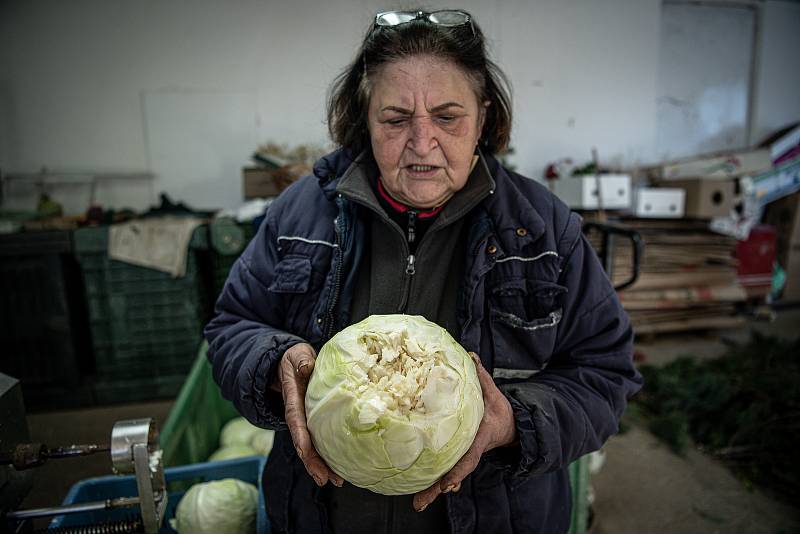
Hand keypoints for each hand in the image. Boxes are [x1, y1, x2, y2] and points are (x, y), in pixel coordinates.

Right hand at [277, 343, 343, 487]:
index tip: (304, 451)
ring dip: (322, 465)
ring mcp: (306, 421)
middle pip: (303, 442)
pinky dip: (328, 457)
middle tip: (324, 478)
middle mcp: (298, 415)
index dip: (300, 436)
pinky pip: (321, 442)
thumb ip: (300, 360)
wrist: (292, 365)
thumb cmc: (296, 360)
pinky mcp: (315, 424)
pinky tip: (340, 471)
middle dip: (312, 461)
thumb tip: (305, 366)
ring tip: (335, 481)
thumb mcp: (296, 355)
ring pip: (312, 447)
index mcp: (293, 399)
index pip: (295, 419)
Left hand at [413, 352, 515, 511]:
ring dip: (432, 491)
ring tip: (417, 504)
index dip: (457, 470)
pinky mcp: (457, 459)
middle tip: (420, 502)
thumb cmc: (499, 412)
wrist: (510, 428)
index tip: (448, 483)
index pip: (468, 456)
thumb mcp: (494, 394)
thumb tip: (471, 355)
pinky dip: (434, 484)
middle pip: (453, 474)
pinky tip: (420, 495)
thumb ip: (482, 377)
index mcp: (479, 438)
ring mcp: (464, 458)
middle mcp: (470, 452)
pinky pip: (444, 472)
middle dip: (437, 489)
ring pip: (447, 478)